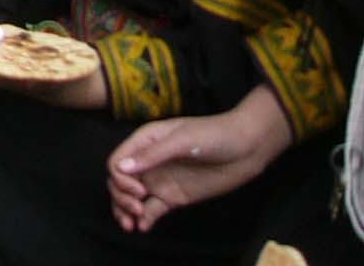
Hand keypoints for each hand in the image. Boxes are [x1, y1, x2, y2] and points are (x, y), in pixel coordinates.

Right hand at [106, 88, 292, 233]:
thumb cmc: (214, 135)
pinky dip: (144, 218)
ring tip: (131, 225)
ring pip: (131, 197)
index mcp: (144, 142)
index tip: (138, 191)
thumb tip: (121, 168)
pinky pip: (152, 209)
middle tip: (137, 209)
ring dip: (125, 210)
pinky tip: (143, 227)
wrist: (246, 149)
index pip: (117, 161)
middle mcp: (148, 162)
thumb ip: (152, 155)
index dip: (120, 179)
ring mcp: (160, 180)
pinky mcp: (174, 197)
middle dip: (121, 197)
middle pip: (120, 182)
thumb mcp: (182, 140)